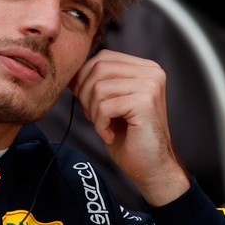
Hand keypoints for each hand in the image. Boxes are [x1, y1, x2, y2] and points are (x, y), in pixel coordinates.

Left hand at [69, 49, 188, 205]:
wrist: (151, 167)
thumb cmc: (130, 138)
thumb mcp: (111, 103)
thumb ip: (99, 84)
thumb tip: (72, 73)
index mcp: (145, 69)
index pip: (103, 57)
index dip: (84, 76)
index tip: (82, 100)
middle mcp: (152, 72)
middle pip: (99, 68)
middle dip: (85, 94)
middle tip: (92, 117)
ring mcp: (150, 85)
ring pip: (99, 88)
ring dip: (93, 112)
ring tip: (104, 126)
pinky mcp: (145, 102)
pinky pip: (105, 107)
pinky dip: (100, 125)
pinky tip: (110, 135)